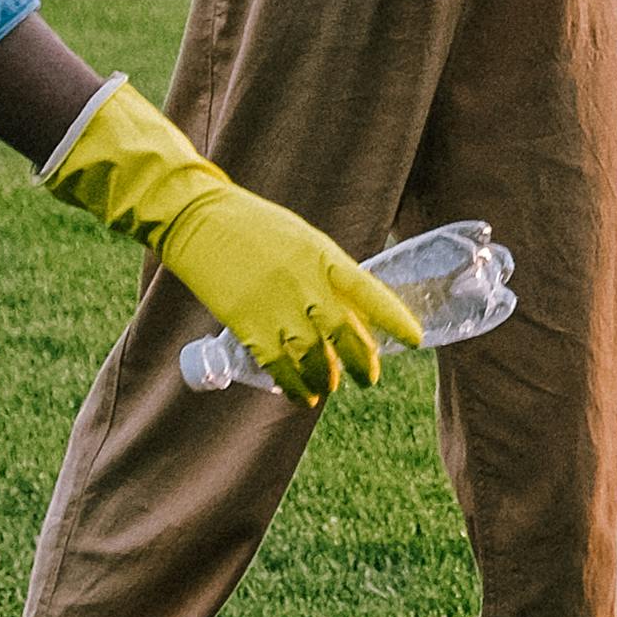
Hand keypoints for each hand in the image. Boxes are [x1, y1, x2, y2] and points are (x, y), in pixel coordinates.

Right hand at [155, 186, 421, 401]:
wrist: (200, 219)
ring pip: (314, 357)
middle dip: (363, 363)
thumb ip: (328, 275)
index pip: (370, 293)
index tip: (415, 340)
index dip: (395, 319)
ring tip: (331, 388)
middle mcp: (305, 284)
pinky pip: (279, 366)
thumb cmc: (257, 228)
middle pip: (345, 334)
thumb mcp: (304, 241)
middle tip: (370, 378)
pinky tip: (302, 397)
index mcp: (323, 257)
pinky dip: (294, 386)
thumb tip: (352, 313)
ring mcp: (276, 306)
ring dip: (328, 379)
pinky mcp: (247, 324)